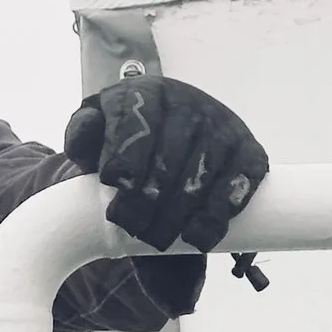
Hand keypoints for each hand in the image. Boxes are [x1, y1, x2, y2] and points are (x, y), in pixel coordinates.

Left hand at [63, 76, 267, 252]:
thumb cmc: (122, 141)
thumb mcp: (95, 134)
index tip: (114, 185)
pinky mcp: (248, 151)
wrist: (164, 141)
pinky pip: (241, 181)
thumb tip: (84, 137)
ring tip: (157, 239)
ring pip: (204, 170)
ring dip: (180, 212)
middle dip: (149, 196)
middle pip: (171, 153)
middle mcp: (190, 104)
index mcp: (147, 93)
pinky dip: (219, 212)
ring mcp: (223, 126)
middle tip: (132, 227)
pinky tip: (197, 237)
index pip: (139, 121)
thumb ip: (82, 135)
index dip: (128, 155)